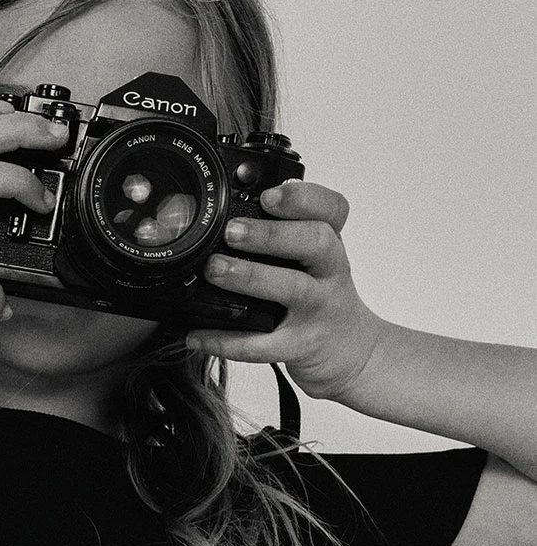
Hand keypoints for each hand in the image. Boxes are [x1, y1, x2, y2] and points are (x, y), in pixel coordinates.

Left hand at [186, 180, 385, 402]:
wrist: (347, 349)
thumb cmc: (321, 297)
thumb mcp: (314, 261)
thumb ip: (283, 237)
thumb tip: (224, 221)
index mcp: (330, 244)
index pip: (332, 210)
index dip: (304, 199)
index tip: (270, 195)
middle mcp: (330, 273)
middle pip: (315, 242)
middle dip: (272, 234)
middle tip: (232, 231)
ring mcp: (318, 310)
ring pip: (292, 288)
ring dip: (251, 276)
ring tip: (215, 270)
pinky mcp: (300, 346)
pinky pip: (262, 345)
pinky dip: (227, 341)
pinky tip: (198, 335)